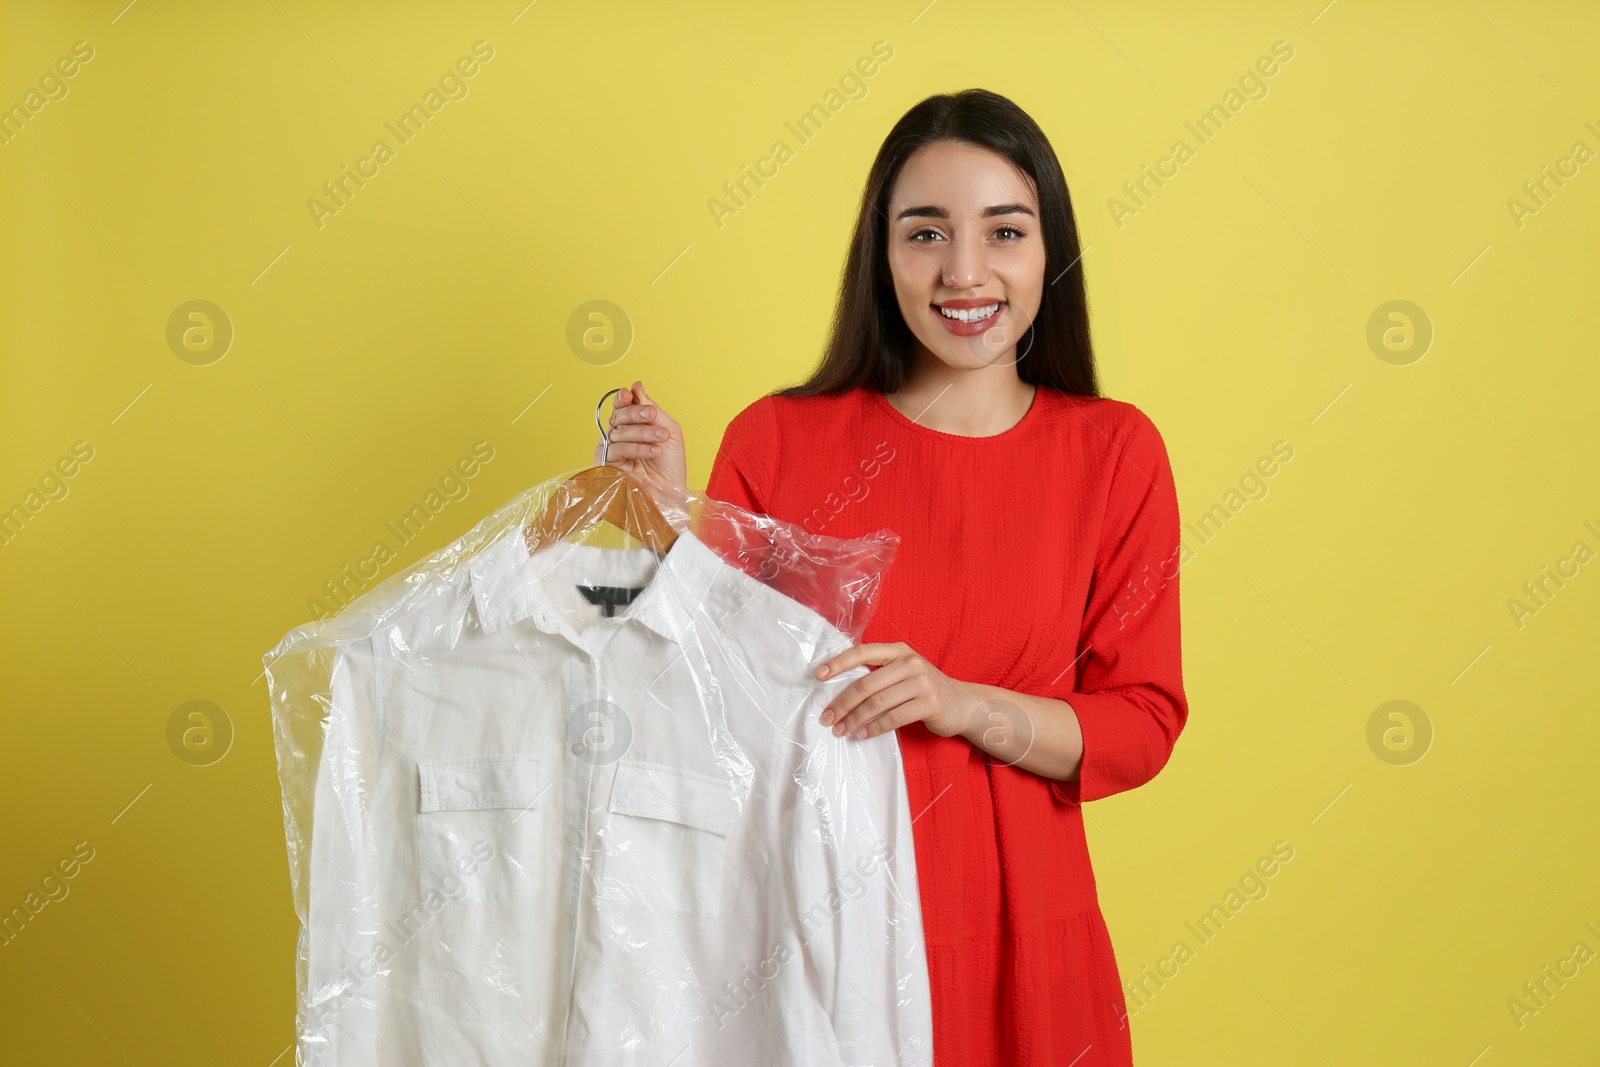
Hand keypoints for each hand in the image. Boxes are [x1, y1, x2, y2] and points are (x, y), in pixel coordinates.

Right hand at [597, 380, 686, 495]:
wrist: (672, 493)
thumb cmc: (671, 464)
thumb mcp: (669, 430)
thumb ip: (652, 409)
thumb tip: (636, 386)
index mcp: (633, 426)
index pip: (621, 408)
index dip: (622, 399)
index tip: (629, 394)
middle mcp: (620, 437)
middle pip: (617, 416)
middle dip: (635, 413)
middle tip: (651, 415)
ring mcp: (612, 451)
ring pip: (618, 431)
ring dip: (643, 433)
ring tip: (662, 438)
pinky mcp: (606, 466)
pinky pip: (617, 449)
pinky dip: (637, 447)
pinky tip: (654, 450)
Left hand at [814, 642, 982, 739]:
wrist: (962, 704)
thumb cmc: (924, 689)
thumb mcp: (904, 672)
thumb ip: (879, 673)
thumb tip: (839, 688)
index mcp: (899, 651)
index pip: (862, 652)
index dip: (838, 663)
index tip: (818, 675)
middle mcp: (910, 662)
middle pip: (866, 684)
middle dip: (842, 703)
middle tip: (827, 718)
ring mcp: (921, 682)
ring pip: (877, 703)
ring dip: (855, 719)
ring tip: (841, 730)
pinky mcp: (929, 704)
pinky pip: (893, 718)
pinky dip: (874, 728)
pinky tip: (863, 735)